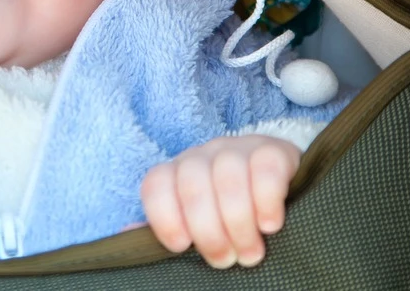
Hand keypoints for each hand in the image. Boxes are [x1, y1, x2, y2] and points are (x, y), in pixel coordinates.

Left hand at [140, 135, 299, 267]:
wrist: (283, 187)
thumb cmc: (231, 215)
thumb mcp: (197, 223)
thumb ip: (168, 227)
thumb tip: (126, 234)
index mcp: (177, 173)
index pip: (156, 184)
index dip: (163, 217)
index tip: (181, 247)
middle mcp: (202, 155)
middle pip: (192, 185)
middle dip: (208, 230)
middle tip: (225, 260)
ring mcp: (237, 148)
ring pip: (227, 176)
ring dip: (238, 222)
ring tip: (250, 253)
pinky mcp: (273, 150)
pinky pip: (265, 168)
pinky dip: (266, 200)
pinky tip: (270, 225)